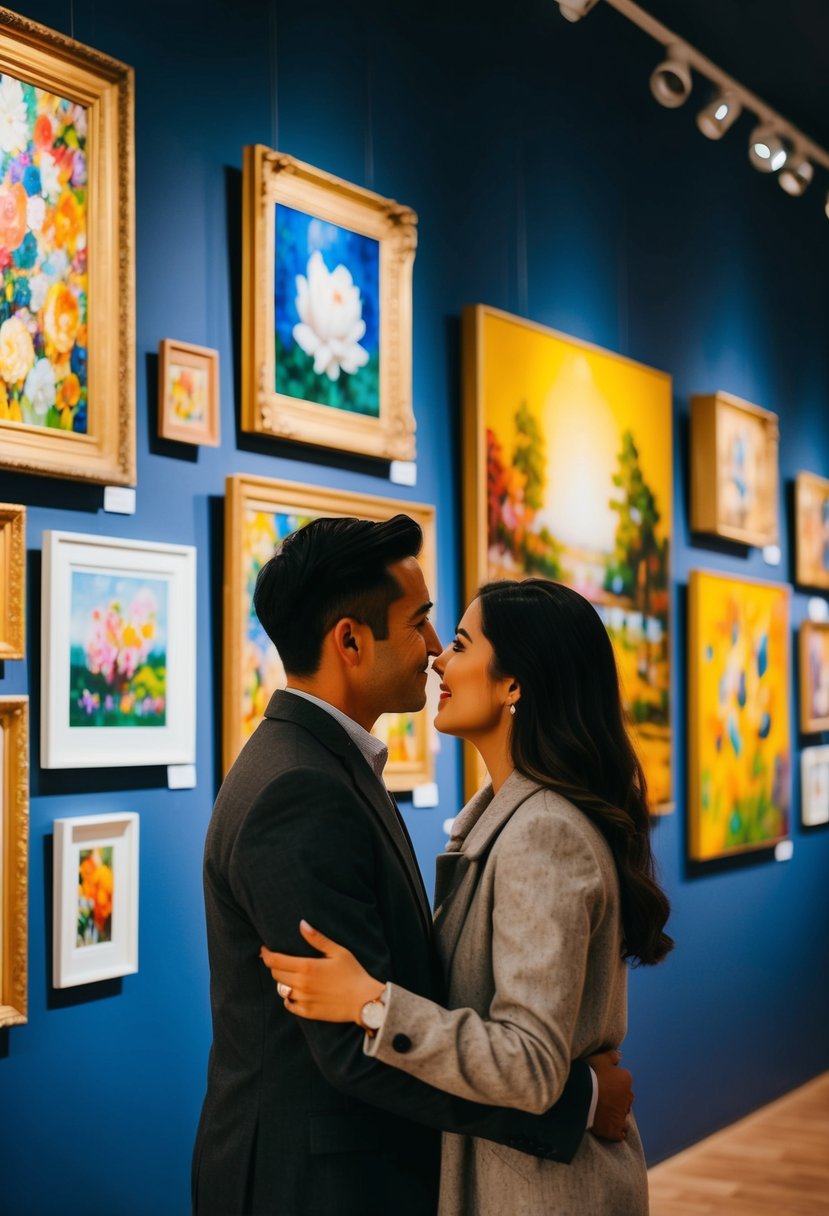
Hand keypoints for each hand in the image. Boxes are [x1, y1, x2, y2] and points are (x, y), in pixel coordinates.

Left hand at [260, 920, 384, 1024]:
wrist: (364, 1001)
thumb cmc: (353, 973)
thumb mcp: (338, 951)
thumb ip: (317, 939)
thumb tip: (302, 924)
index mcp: (306, 967)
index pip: (275, 960)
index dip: (266, 954)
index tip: (264, 949)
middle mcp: (301, 985)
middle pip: (275, 974)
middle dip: (274, 965)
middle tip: (280, 960)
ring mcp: (303, 1000)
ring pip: (281, 990)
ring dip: (282, 981)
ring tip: (290, 975)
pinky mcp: (307, 1013)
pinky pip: (289, 1004)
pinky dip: (289, 997)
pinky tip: (296, 992)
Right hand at [587, 1049, 633, 1140]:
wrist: (580, 1095)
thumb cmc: (590, 1074)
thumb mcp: (600, 1058)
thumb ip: (612, 1056)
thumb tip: (620, 1055)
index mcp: (626, 1080)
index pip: (623, 1080)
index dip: (613, 1081)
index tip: (603, 1082)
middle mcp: (627, 1097)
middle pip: (625, 1098)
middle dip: (617, 1098)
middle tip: (602, 1096)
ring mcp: (622, 1115)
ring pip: (622, 1114)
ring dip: (615, 1113)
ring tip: (602, 1111)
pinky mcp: (615, 1129)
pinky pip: (620, 1132)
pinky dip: (616, 1130)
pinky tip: (607, 1126)